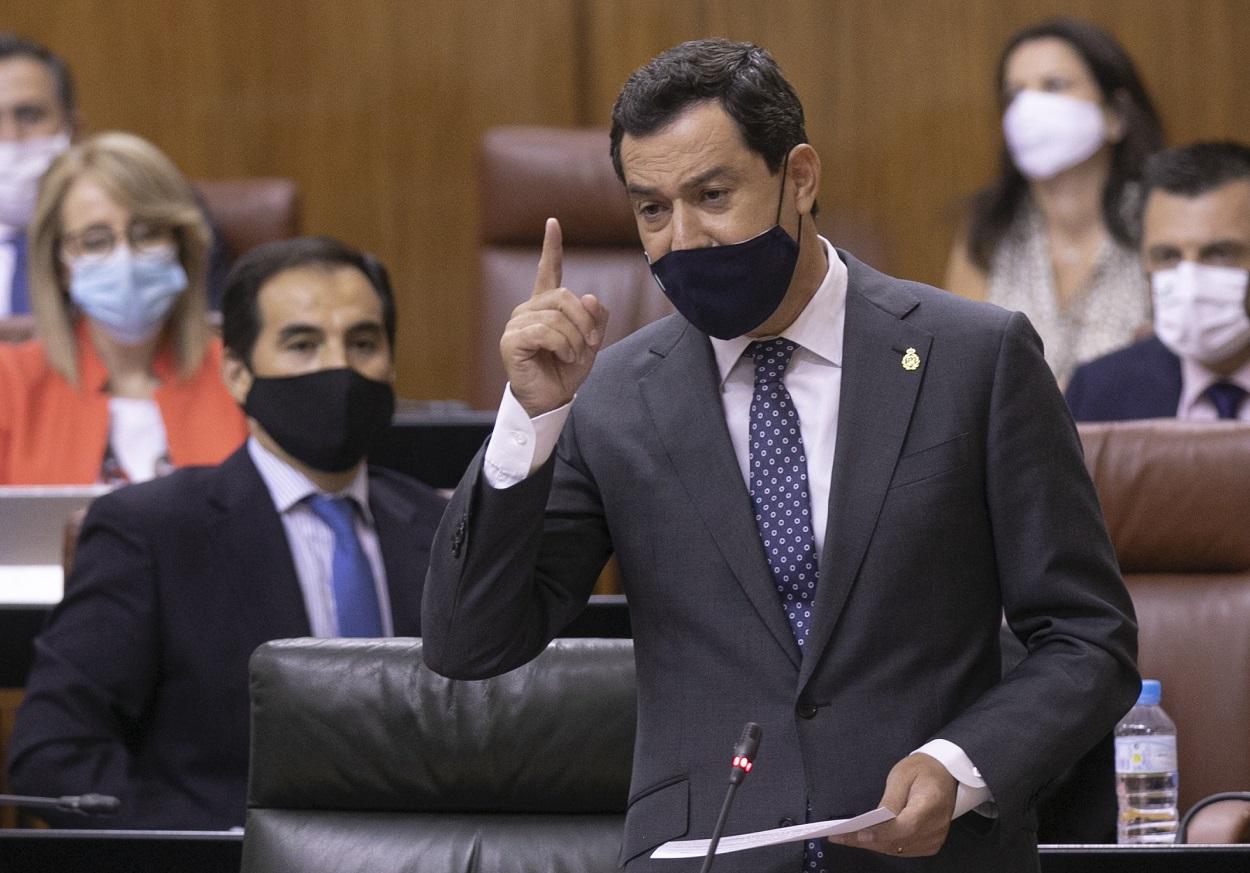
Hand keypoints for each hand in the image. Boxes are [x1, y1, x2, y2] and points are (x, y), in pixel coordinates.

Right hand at [500, 218, 609, 416]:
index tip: (552, 223)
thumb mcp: (590, 342)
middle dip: (584, 322)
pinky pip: (545, 332)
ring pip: (556, 317)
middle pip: (564, 297)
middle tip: (591, 344)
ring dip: (575, 340)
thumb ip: (595, 319)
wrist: (550, 400)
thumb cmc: (565, 371)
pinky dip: (562, 346)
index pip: (549, 270)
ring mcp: (517, 323)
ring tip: (574, 356)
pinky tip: (563, 357)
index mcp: (545, 306)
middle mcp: (528, 309)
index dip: (552, 247)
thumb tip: (591, 297)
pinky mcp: (511, 340)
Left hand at [826, 753, 956, 857]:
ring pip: (898, 848)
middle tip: (839, 836)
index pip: (906, 825)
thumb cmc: (921, 770)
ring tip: (845, 838)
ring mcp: (935, 837)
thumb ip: (890, 800)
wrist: (944, 775)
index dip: (883, 832)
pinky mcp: (931, 843)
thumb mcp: (902, 775)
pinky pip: (903, 850)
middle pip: (899, 841)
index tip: (860, 834)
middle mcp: (936, 826)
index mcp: (931, 803)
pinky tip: (864, 840)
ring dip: (871, 845)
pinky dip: (883, 845)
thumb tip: (875, 821)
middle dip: (867, 840)